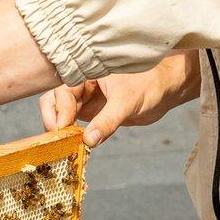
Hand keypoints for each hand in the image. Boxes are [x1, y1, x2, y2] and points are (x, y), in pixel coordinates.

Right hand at [40, 52, 200, 146]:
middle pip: (55, 102)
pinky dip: (74, 137)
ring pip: (63, 115)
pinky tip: (77, 146)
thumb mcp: (127, 103)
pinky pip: (76, 126)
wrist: (166, 90)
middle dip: (53, 120)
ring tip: (67, 146)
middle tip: (58, 140)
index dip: (59, 111)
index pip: (61, 92)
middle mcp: (82, 86)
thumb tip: (87, 141)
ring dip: (63, 131)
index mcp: (86, 72)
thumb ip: (107, 121)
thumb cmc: (149, 85)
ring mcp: (86, 100)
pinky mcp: (93, 114)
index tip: (62, 130)